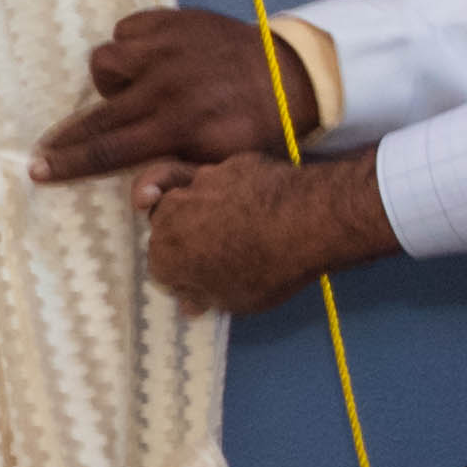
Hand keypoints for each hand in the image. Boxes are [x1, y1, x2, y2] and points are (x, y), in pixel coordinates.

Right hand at [36, 7, 323, 180]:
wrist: (290, 73)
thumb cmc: (256, 127)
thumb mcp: (223, 165)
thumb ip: (176, 177)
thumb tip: (132, 198)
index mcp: (178, 124)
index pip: (110, 149)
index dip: (70, 162)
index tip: (39, 170)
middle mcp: (166, 84)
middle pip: (97, 114)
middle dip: (67, 136)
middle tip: (43, 150)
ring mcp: (167, 46)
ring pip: (105, 61)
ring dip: (109, 82)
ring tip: (127, 94)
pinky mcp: (172, 20)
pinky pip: (126, 30)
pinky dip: (130, 47)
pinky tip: (145, 63)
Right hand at [132, 150, 394, 319]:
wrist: (306, 221)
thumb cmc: (265, 271)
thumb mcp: (233, 301)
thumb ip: (205, 296)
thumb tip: (190, 303)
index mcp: (165, 252)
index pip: (160, 268)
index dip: (180, 277)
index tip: (201, 284)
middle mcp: (172, 212)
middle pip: (163, 224)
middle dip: (178, 237)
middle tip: (209, 252)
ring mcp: (202, 181)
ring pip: (189, 194)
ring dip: (202, 209)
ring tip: (233, 225)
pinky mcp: (231, 163)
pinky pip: (225, 180)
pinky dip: (234, 192)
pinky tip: (258, 204)